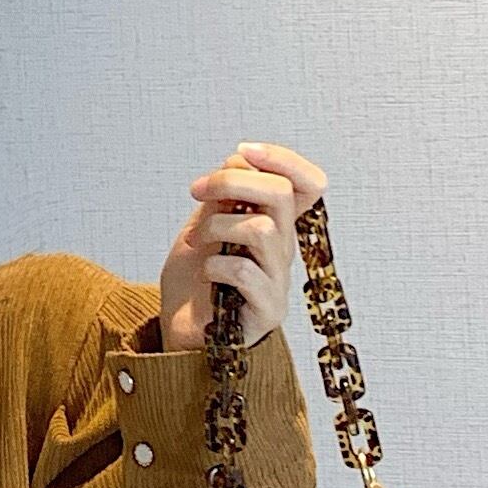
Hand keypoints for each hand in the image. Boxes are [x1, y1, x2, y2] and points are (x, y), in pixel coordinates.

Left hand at [160, 140, 324, 353]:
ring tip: (196, 241)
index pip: (308, 184)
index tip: (241, 151)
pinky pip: (244, 272)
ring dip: (217, 226)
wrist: (180, 336)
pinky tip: (205, 274)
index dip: (283, 159)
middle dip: (232, 181)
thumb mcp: (204, 228)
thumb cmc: (194, 284)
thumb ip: (224, 198)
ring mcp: (279, 281)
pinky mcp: (267, 311)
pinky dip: (215, 264)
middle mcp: (284, 250)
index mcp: (276, 226)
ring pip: (261, 229)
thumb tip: (239, 162)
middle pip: (281, 194)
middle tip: (197, 190)